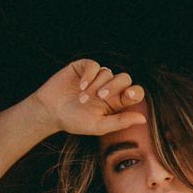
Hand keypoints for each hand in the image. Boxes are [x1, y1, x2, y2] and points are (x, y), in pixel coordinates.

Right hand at [31, 60, 145, 137]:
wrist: (50, 112)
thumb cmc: (74, 121)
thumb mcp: (98, 126)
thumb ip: (120, 122)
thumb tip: (143, 119)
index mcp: (116, 102)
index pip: (134, 93)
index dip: (135, 92)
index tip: (128, 95)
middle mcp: (109, 87)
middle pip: (124, 78)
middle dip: (114, 86)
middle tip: (101, 96)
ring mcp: (96, 76)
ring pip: (107, 73)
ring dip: (96, 86)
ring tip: (82, 99)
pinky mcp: (83, 67)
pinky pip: (94, 65)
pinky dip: (89, 75)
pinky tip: (81, 86)